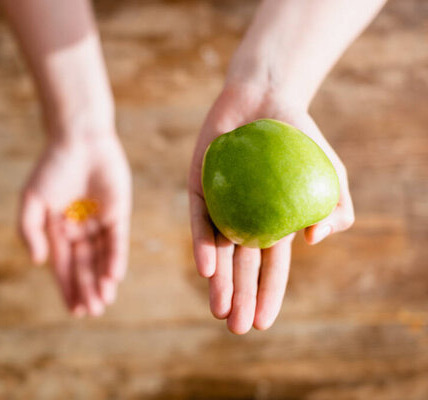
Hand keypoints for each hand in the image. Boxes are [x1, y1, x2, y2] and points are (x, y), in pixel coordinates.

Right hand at [20, 131, 131, 316]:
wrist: (78, 139)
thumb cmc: (52, 167)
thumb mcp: (32, 200)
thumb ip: (29, 230)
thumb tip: (38, 261)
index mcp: (58, 230)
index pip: (64, 266)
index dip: (68, 288)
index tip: (74, 309)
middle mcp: (80, 230)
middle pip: (85, 266)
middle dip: (88, 289)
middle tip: (93, 312)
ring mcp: (100, 222)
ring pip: (102, 258)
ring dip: (102, 280)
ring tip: (104, 301)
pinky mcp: (119, 213)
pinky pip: (117, 241)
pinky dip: (115, 259)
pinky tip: (113, 277)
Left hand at [189, 83, 354, 333]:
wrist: (267, 98)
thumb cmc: (300, 137)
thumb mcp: (330, 174)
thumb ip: (335, 207)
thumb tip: (315, 241)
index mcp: (271, 223)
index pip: (269, 268)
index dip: (267, 295)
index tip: (263, 324)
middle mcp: (242, 219)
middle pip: (240, 266)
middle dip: (239, 298)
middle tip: (236, 328)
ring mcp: (219, 205)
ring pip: (216, 250)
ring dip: (218, 281)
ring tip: (219, 310)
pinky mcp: (198, 187)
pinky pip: (198, 219)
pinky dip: (202, 243)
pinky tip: (206, 268)